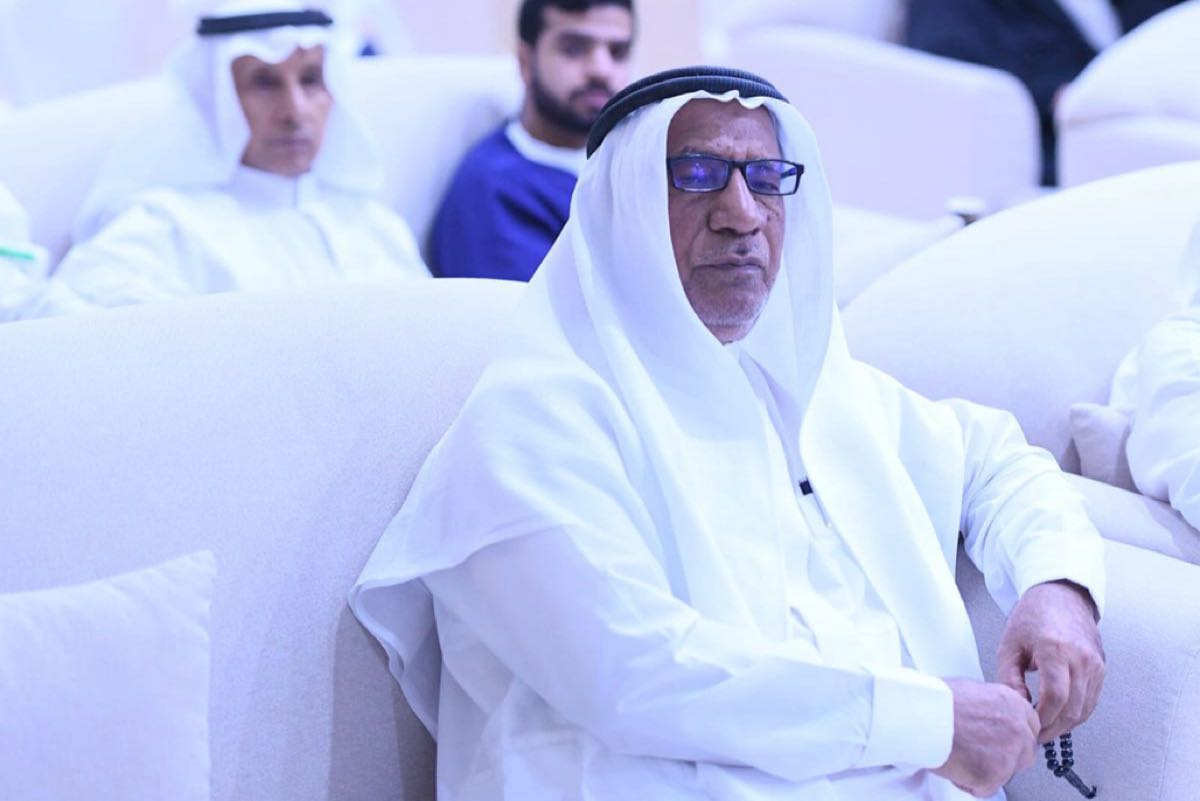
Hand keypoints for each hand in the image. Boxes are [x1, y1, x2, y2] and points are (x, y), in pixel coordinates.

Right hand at [932, 678, 1038, 797]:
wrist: (920, 715)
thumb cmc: (935, 701)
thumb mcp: (973, 691)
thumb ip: (992, 708)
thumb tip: (989, 721)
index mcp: (1013, 703)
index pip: (1030, 728)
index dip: (1012, 739)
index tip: (999, 743)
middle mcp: (1018, 727)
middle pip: (1025, 755)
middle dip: (1004, 759)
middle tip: (978, 755)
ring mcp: (1009, 752)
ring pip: (1005, 775)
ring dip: (984, 771)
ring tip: (958, 755)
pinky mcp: (995, 774)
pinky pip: (985, 789)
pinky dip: (967, 783)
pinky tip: (953, 764)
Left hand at [996, 580, 1104, 742]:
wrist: (1060, 596)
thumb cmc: (1032, 617)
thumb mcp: (1009, 645)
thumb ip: (1009, 679)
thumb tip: (1016, 707)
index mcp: (1056, 650)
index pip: (1056, 697)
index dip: (1042, 719)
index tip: (1029, 728)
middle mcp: (1081, 658)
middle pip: (1073, 708)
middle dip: (1053, 727)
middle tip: (1035, 735)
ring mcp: (1096, 663)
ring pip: (1085, 708)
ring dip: (1066, 724)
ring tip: (1045, 728)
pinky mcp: (1102, 667)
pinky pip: (1092, 699)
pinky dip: (1077, 712)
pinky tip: (1060, 715)